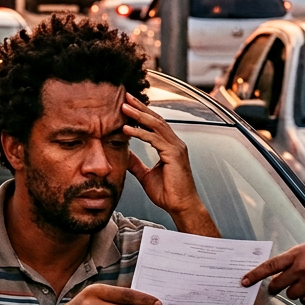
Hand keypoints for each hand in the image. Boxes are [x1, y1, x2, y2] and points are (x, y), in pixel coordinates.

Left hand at [122, 93, 214, 234]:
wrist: (181, 206)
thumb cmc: (168, 193)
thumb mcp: (146, 175)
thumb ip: (136, 163)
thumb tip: (123, 153)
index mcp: (170, 146)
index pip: (155, 124)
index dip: (142, 113)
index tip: (128, 105)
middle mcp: (175, 144)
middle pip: (156, 119)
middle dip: (140, 107)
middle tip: (125, 97)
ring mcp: (176, 148)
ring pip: (156, 125)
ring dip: (139, 115)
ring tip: (123, 108)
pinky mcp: (174, 155)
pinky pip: (155, 140)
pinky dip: (140, 133)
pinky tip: (127, 130)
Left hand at [241, 243, 304, 304]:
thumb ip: (291, 260)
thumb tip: (273, 272)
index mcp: (296, 254)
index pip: (270, 265)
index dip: (255, 274)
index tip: (244, 281)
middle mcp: (301, 267)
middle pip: (277, 284)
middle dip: (274, 288)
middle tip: (275, 288)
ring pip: (291, 294)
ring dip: (296, 292)